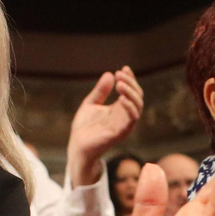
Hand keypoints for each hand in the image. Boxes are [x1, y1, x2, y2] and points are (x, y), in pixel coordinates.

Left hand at [66, 67, 142, 186]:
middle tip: (120, 74)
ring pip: (137, 106)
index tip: (123, 68)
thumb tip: (109, 74)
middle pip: (137, 97)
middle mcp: (124, 116)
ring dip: (131, 93)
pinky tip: (121, 98)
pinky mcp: (120, 133)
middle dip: (131, 83)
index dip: (130, 79)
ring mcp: (124, 124)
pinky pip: (131, 119)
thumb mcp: (91, 104)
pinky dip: (130, 107)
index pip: (131, 92)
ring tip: (120, 83)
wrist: (77, 146)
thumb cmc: (84, 128)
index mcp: (119, 109)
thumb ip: (100, 91)